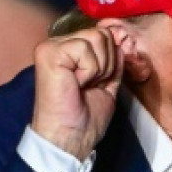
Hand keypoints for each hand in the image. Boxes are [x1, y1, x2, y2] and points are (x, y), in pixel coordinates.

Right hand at [30, 26, 124, 160]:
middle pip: (102, 34)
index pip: (104, 35)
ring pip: (97, 38)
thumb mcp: (107, 82)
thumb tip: (122, 40)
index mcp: (70, 50)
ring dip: (98, 68)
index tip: (97, 84)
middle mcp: (58, 44)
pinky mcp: (49, 52)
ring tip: (83, 85)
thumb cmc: (85, 117)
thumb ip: (113, 60)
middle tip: (89, 85)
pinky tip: (76, 84)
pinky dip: (89, 71)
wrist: (70, 138)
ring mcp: (51, 46)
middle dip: (106, 64)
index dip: (111, 60)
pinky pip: (85, 48)